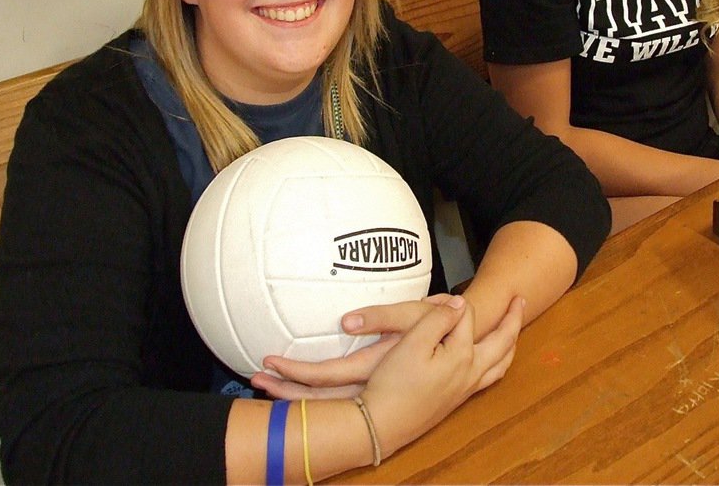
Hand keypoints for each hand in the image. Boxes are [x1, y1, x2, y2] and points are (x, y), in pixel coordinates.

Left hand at [251, 294, 454, 398]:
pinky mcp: (375, 388)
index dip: (295, 374)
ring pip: (325, 402)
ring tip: (264, 381)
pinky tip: (298, 378)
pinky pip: (337, 393)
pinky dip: (313, 388)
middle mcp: (367, 388)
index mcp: (373, 370)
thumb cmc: (438, 329)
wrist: (463, 351)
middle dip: (286, 393)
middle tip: (254, 380)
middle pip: (317, 400)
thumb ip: (385, 317)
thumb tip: (346, 322)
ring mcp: (370, 392)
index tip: (269, 363)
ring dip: (295, 395)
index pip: (325, 377)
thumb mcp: (415, 318)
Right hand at [361, 294, 525, 456]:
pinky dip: (499, 363)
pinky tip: (492, 361)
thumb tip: (460, 303)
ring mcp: (467, 389)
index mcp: (462, 355)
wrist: (381, 426)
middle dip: (513, 319)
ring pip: (501, 364)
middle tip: (520, 300)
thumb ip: (439, 319)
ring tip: (515, 330)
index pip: (467, 317)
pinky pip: (490, 378)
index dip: (452, 304)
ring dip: (511, 344)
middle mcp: (472, 373)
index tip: (433, 300)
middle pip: (502, 341)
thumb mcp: (412, 343)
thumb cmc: (393, 384)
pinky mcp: (457, 400)